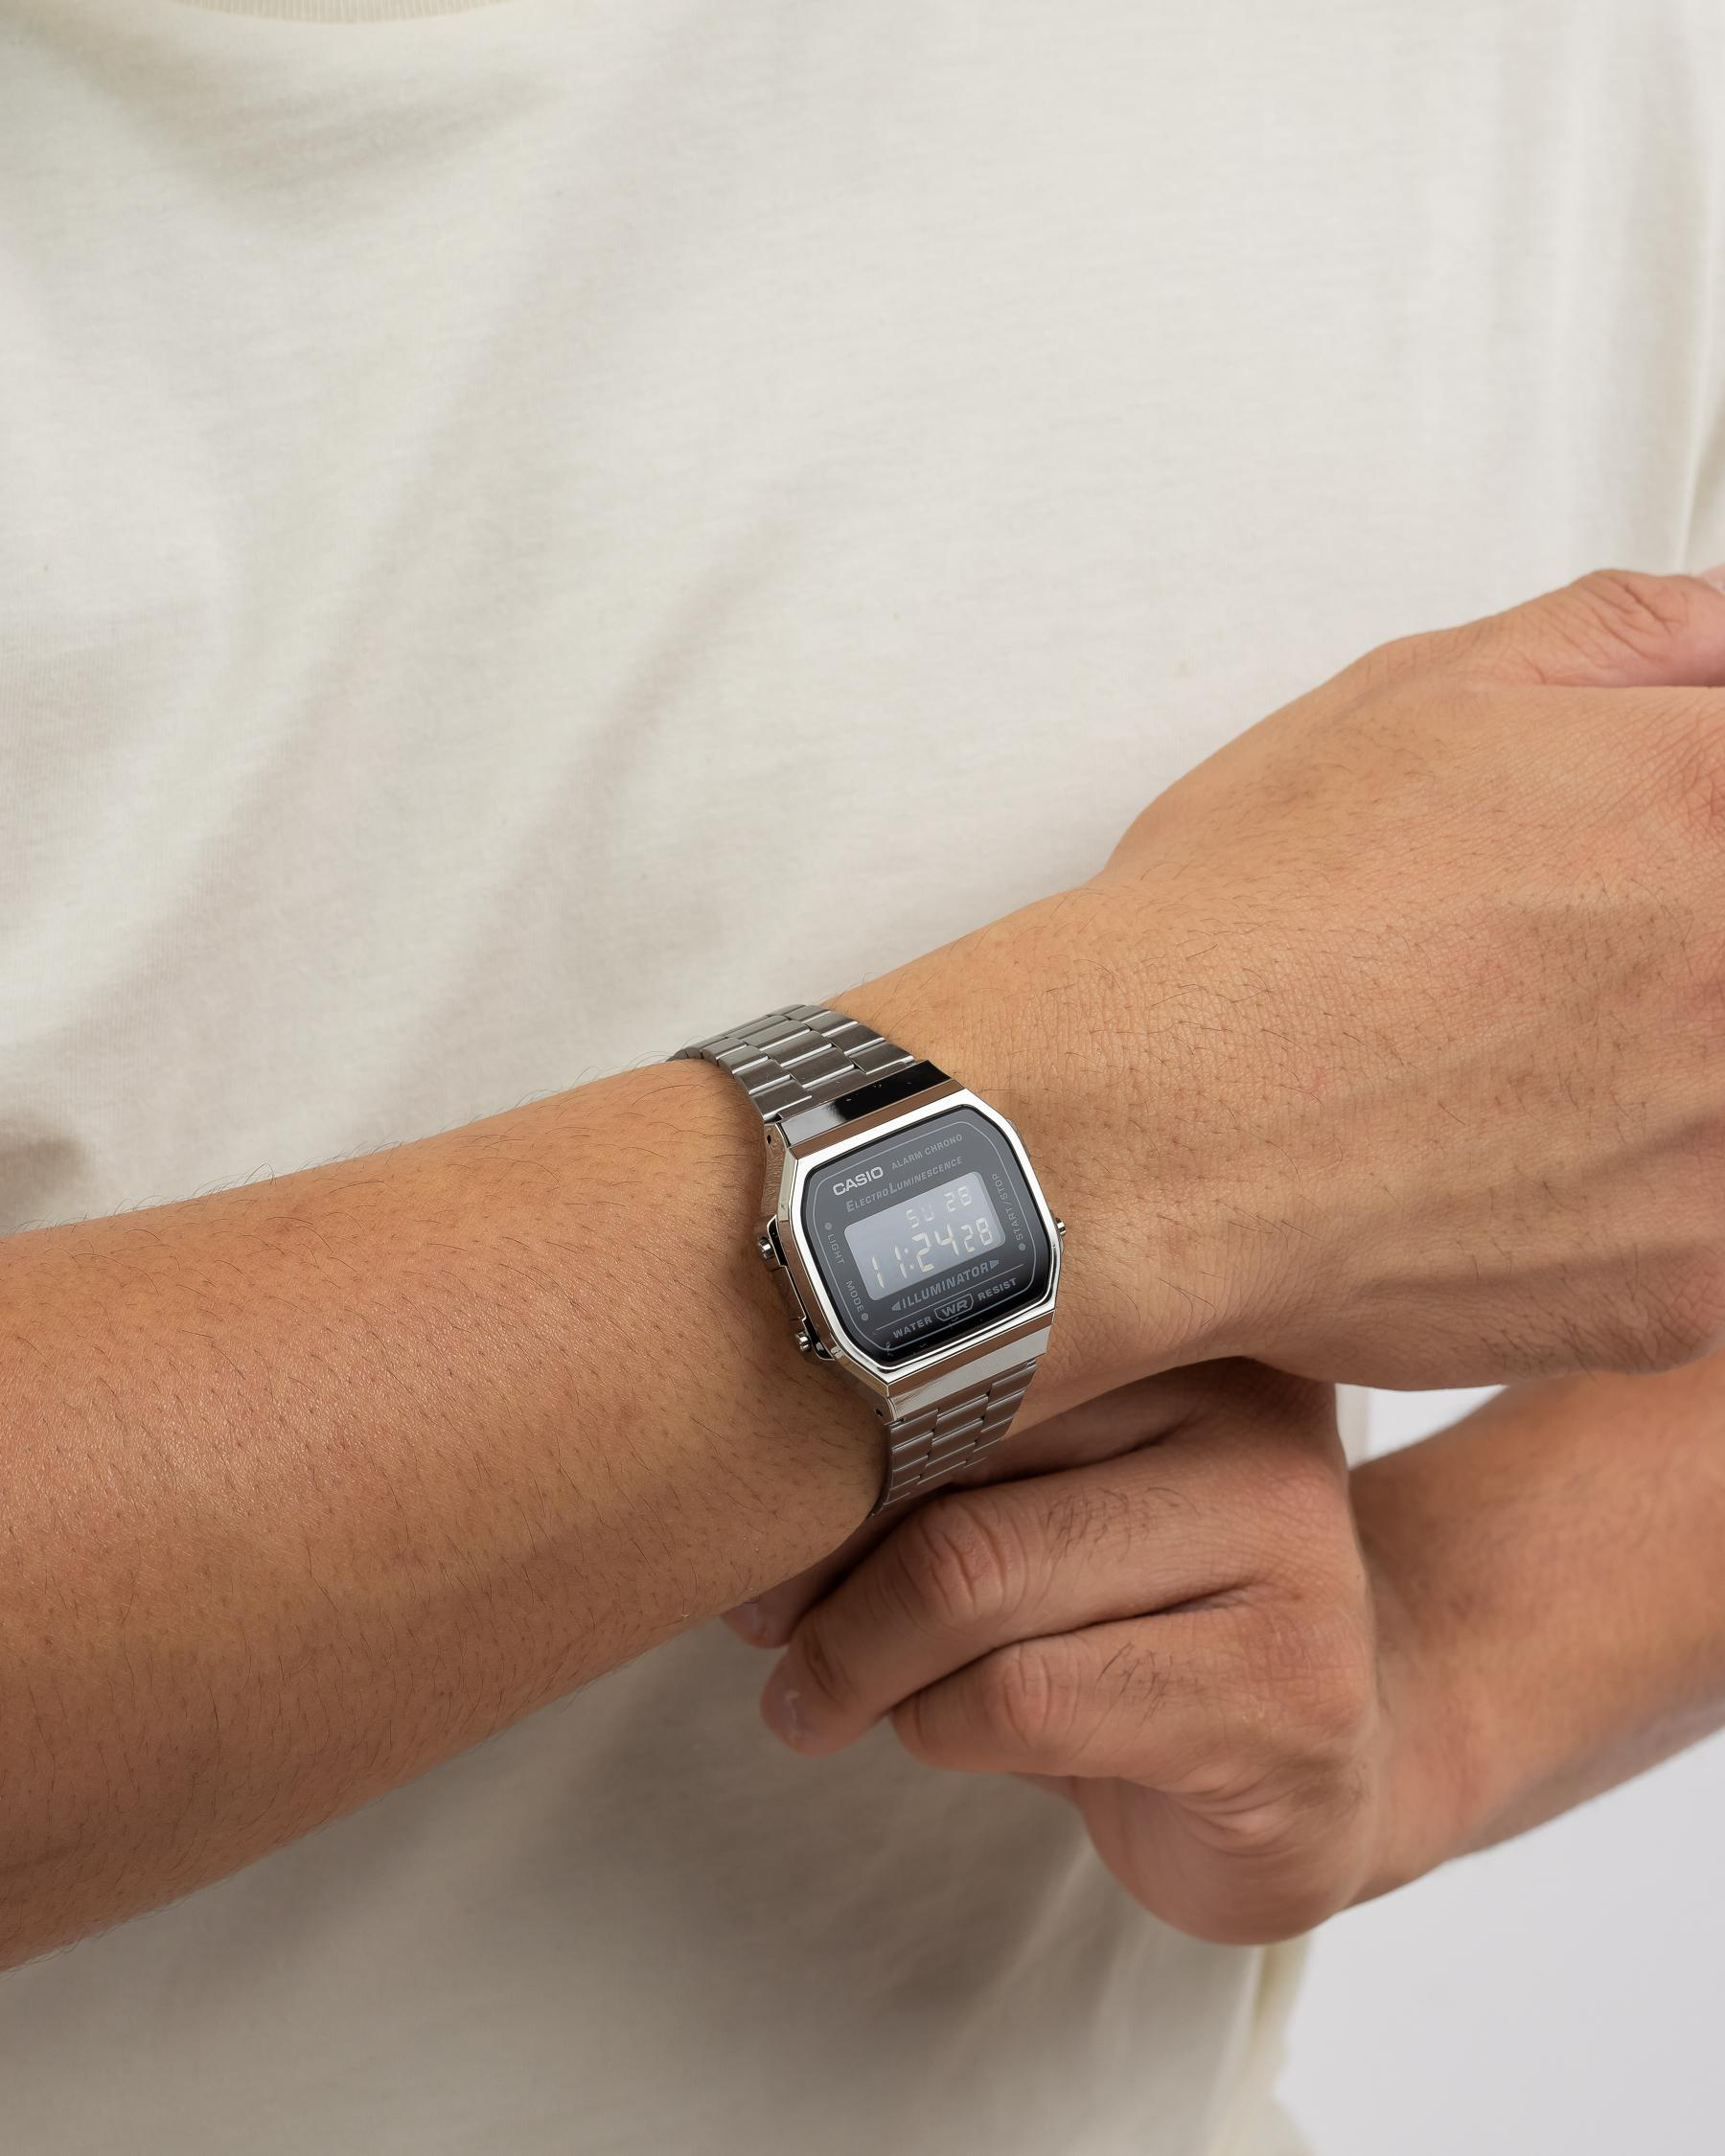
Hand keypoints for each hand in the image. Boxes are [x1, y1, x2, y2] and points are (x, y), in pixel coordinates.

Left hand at [749, 1364, 1407, 1943]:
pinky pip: (1020, 1698)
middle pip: (952, 1446)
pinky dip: (931, 1728)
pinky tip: (937, 1735)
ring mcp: (1289, 1549)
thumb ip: (937, 1453)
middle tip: (765, 1626)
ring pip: (971, 1578)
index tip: (746, 1516)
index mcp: (1190, 1324)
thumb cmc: (1140, 1619)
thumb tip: (738, 1467)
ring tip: (818, 1699)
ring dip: (854, 1659)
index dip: (825, 1434)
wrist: (1324, 1764)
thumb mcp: (1040, 1503)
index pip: (956, 1338)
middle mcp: (1253, 1411)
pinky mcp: (1284, 1695)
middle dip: (822, 1558)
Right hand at [850, 568, 1724, 1396]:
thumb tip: (1722, 642)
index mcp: (1715, 806)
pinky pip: (1705, 1243)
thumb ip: (1628, 641)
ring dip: (1665, 1083)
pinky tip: (1506, 1164)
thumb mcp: (1417, 696)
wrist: (1131, 1136)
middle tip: (1551, 970)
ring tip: (1523, 1072)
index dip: (1696, 819)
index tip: (1649, 857)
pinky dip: (1627, 1208)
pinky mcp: (1684, 1291)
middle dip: (1664, 952)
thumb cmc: (1243, 927)